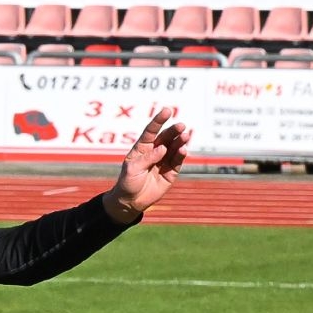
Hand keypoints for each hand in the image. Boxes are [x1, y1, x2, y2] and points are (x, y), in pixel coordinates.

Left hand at [104, 107, 192, 222]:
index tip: (167, 110)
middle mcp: (154, 152)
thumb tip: (163, 148)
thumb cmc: (127, 183)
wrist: (130, 202)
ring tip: (185, 136)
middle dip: (173, 131)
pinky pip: (178, 161)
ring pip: (174, 148)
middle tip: (181, 126)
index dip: (159, 121)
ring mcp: (164, 161)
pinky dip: (181, 155)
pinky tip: (183, 149)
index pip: (151, 131)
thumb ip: (147, 158)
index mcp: (142, 148)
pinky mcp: (171, 172)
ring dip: (180, 141)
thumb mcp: (133, 170)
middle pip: (166, 138)